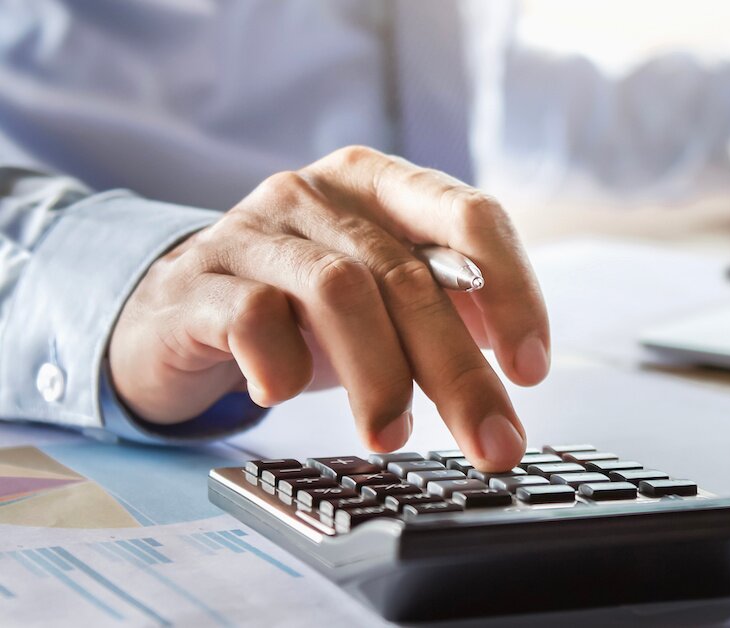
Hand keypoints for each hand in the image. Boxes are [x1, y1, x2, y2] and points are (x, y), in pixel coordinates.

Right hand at [108, 146, 549, 470]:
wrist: (173, 315)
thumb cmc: (299, 309)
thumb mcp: (382, 298)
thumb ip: (448, 308)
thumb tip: (519, 361)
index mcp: (381, 184)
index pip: (470, 215)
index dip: (513, 291)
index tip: (531, 370)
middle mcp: (319, 193)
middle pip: (408, 275)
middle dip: (459, 371)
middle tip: (492, 442)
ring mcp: (254, 230)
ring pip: (339, 291)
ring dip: (379, 376)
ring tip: (392, 435)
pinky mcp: (199, 280)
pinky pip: (254, 316)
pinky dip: (283, 364)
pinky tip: (283, 393)